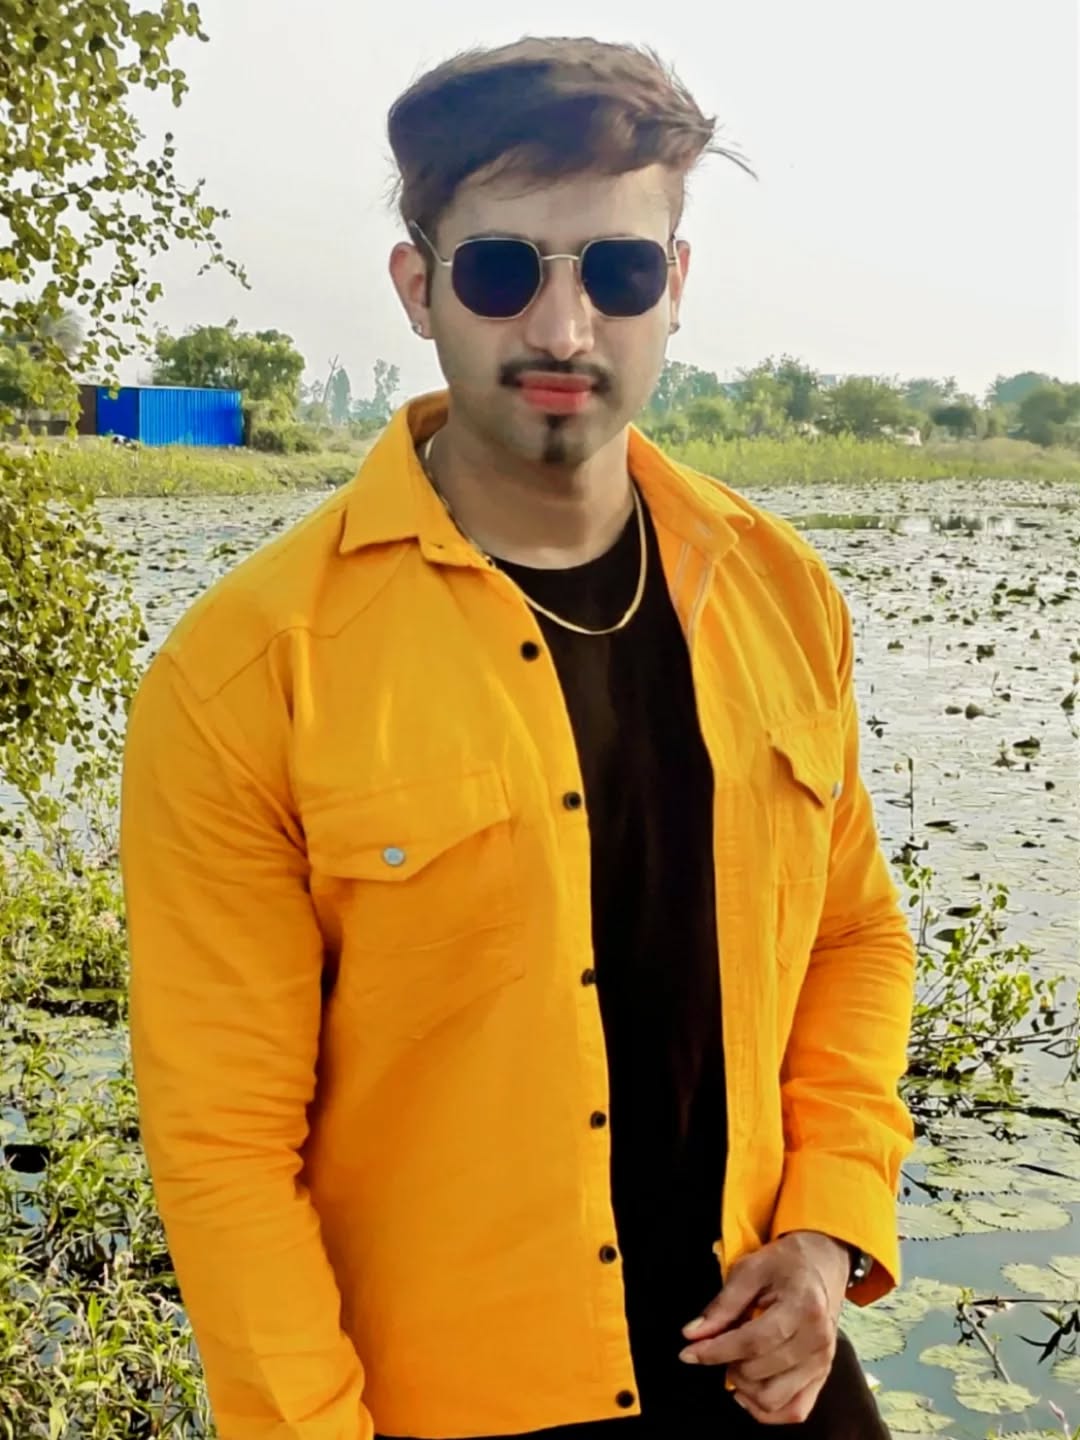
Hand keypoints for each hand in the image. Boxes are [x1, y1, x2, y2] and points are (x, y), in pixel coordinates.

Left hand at [678, 1230, 849, 1425]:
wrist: (824, 1262)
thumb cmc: (787, 1263)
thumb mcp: (751, 1269)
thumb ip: (723, 1304)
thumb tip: (693, 1334)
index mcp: (803, 1307)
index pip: (753, 1342)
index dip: (716, 1351)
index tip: (689, 1352)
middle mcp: (817, 1341)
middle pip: (760, 1371)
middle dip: (727, 1364)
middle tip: (716, 1347)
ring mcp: (823, 1363)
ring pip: (774, 1399)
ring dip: (744, 1388)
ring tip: (734, 1363)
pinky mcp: (822, 1376)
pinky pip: (794, 1410)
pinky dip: (767, 1410)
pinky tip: (749, 1390)